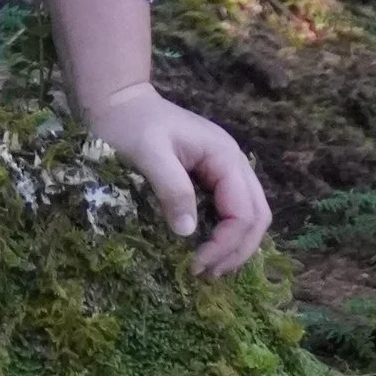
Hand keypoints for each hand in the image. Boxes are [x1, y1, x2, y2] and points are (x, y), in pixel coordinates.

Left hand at [84, 80, 272, 278]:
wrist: (119, 101)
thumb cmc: (130, 124)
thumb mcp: (148, 153)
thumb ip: (172, 188)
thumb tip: (188, 232)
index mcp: (224, 155)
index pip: (243, 211)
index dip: (226, 244)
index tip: (196, 265)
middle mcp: (232, 163)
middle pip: (257, 216)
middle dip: (237, 250)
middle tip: (206, 273)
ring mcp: (224, 170)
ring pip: (249, 216)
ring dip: (235, 246)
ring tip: (208, 269)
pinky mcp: (212, 177)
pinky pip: (232, 211)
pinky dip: (226, 235)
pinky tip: (207, 250)